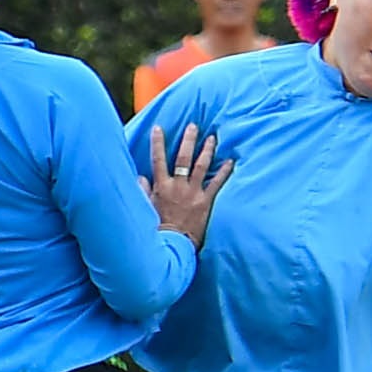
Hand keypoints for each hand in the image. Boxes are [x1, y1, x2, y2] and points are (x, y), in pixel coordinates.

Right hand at [145, 123, 234, 247]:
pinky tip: (231, 162)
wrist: (173, 245)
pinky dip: (224, 172)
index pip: (158, 159)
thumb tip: (140, 178)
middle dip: (188, 140)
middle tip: (193, 126)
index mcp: (161, 186)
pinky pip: (216, 183)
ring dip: (207, 150)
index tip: (158, 128)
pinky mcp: (205, 201)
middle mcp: (178, 186)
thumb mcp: (146, 208)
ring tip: (212, 138)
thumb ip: (143, 191)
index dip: (157, 142)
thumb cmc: (158, 228)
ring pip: (201, 166)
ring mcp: (193, 192)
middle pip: (183, 157)